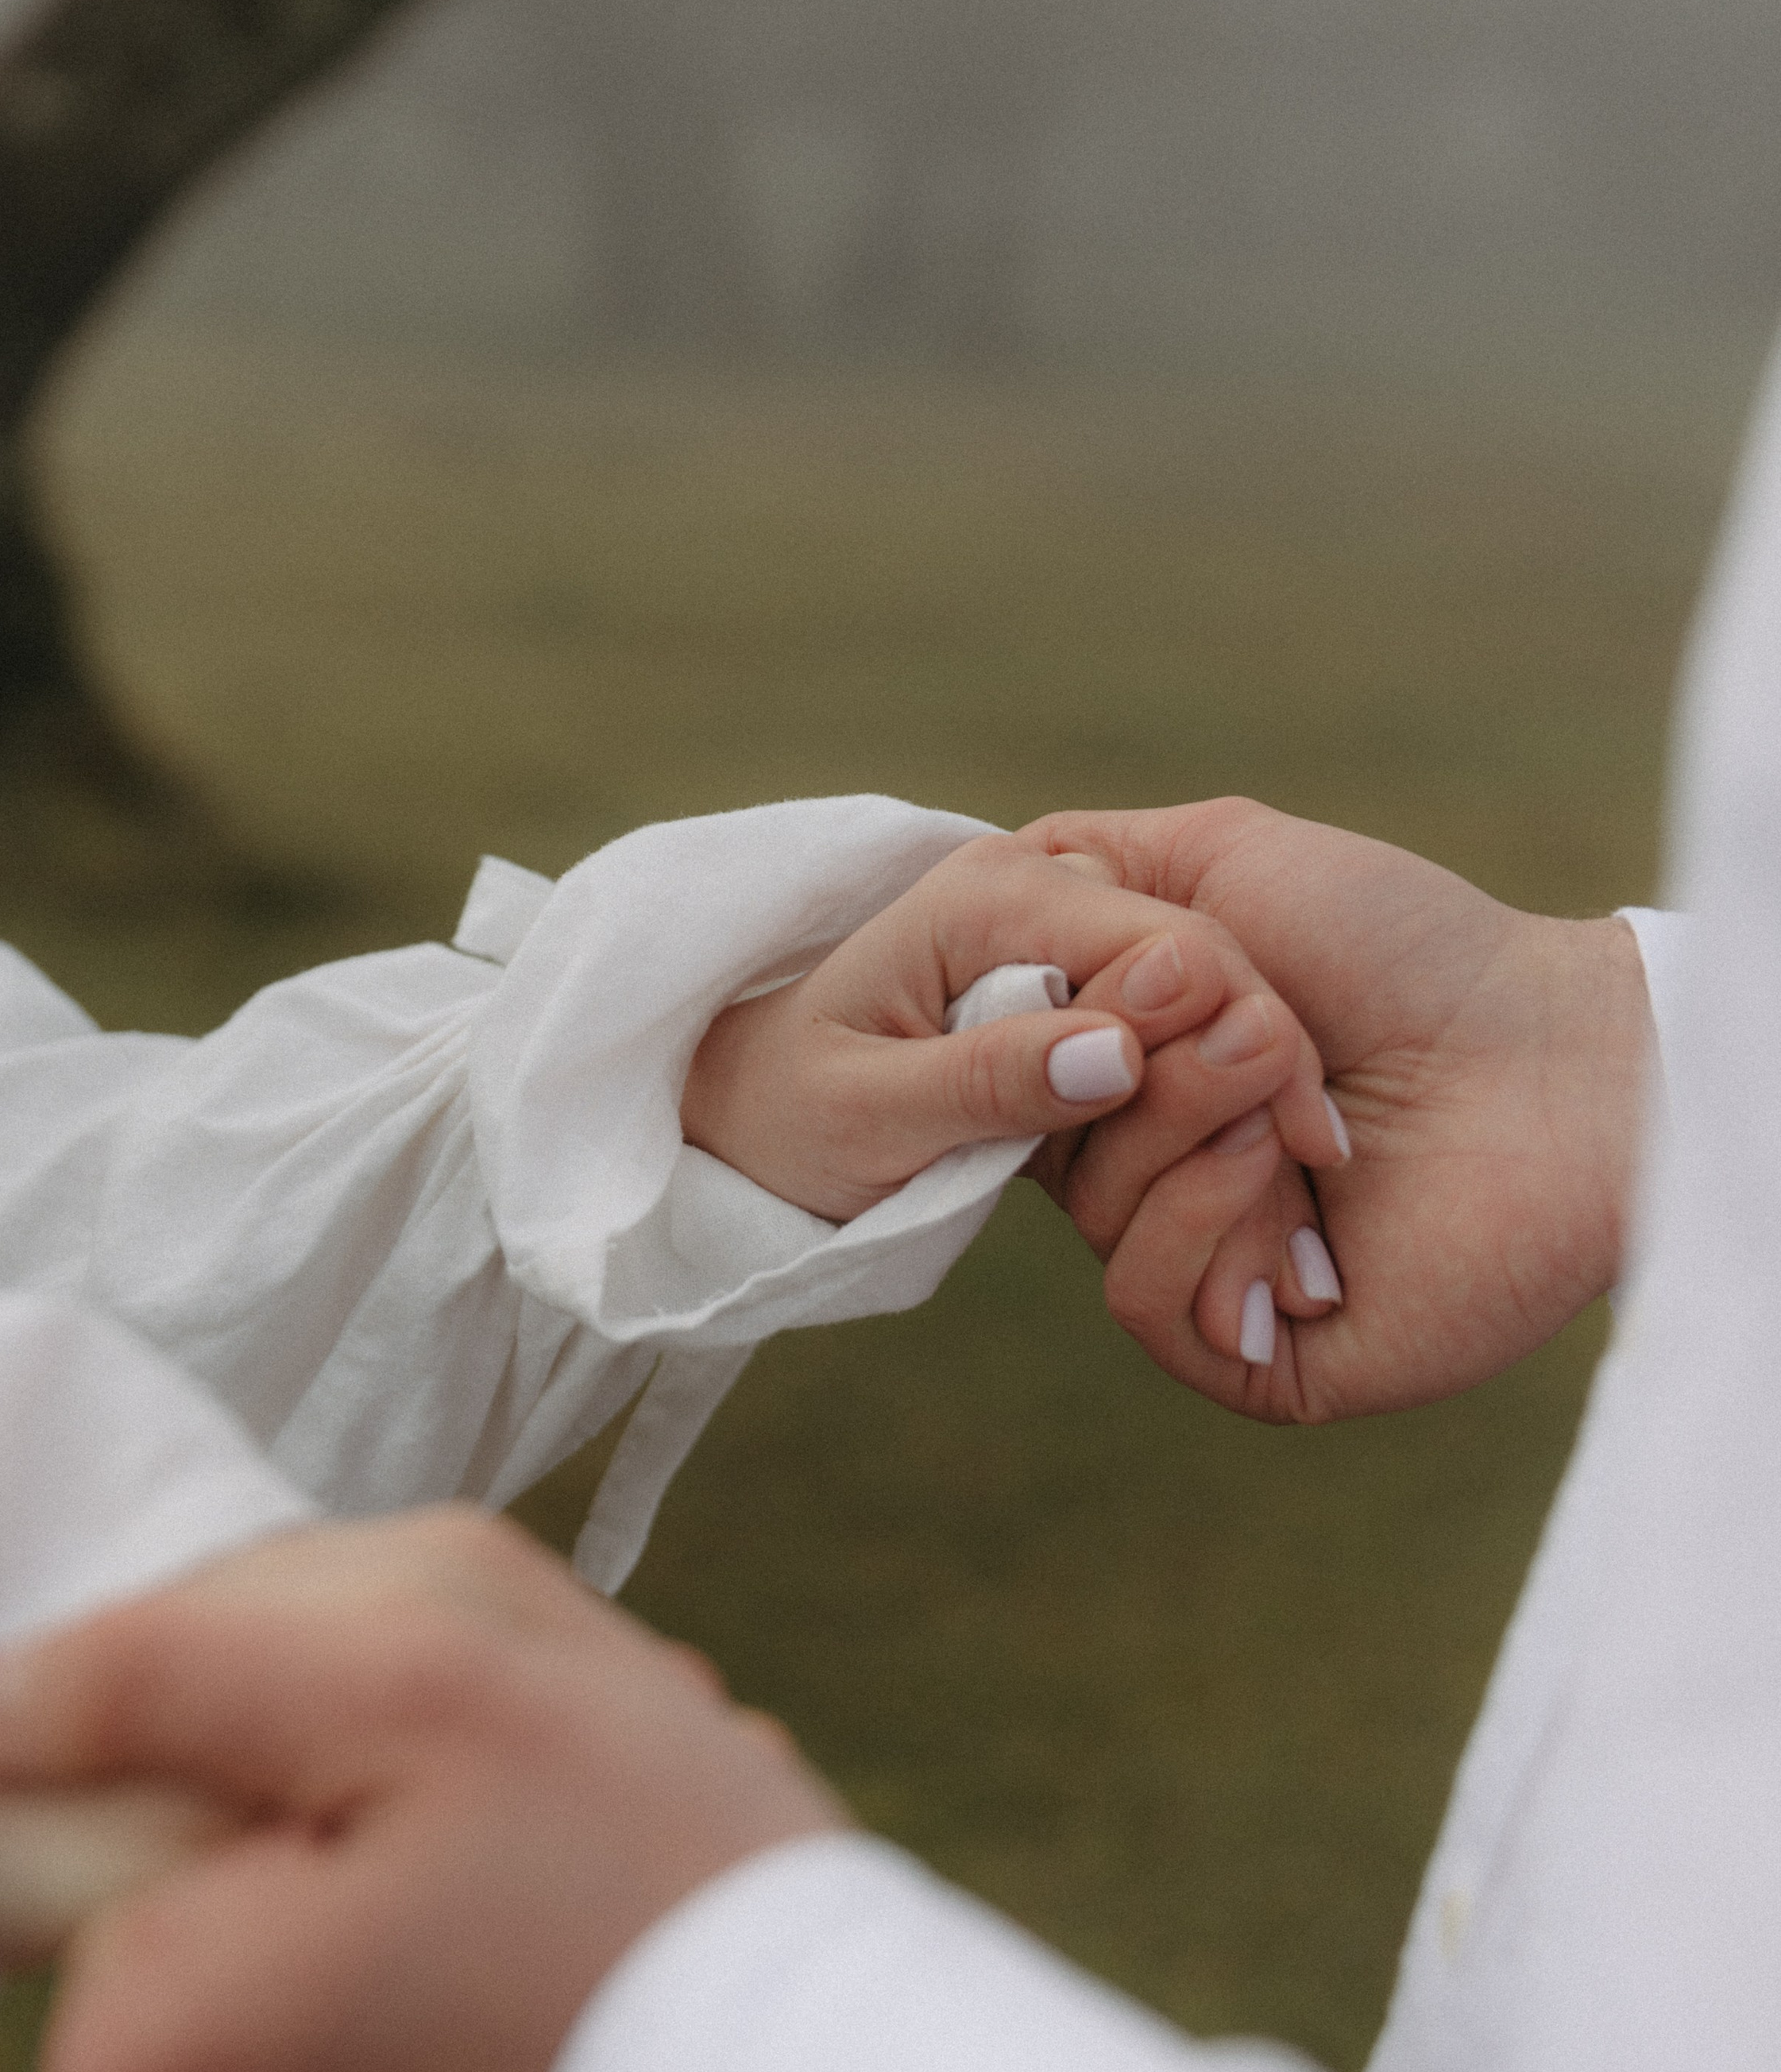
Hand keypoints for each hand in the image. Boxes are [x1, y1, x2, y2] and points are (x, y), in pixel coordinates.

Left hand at [0, 1508, 842, 2071]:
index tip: (421, 1784)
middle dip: (358, 1866)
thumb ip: (171, 1659)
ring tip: (591, 1959)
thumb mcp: (430, 1672)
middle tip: (539, 1852)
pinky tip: (600, 2062)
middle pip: (224, 1945)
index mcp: (145, 2052)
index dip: (275, 1768)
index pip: (124, 1830)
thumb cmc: (663, 1896)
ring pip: (322, 2051)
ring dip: (426, 1978)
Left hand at [681, 829, 1347, 1225]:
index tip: (1301, 1137)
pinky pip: (1174, 1027)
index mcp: (988, 895)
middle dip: (1267, 1060)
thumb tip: (1122, 1050)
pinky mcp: (1076, 986)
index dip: (1240, 1034)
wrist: (741, 1118)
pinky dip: (1220, 1093)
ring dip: (1257, 1085)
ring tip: (1317, 1181)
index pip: (1159, 942)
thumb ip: (992, 1081)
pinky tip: (1270, 1165)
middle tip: (1330, 1168)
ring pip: (1206, 994)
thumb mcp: (872, 1118)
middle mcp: (1038, 890)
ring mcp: (1062, 934)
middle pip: (1203, 959)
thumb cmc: (785, 1121)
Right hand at [1017, 800, 1653, 1421]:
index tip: (1134, 969)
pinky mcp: (1261, 1357)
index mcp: (1154, 1083)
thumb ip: (1087, 867)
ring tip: (1297, 1095)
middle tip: (1264, 1023)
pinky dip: (1201, 1222)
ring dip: (1188, 1136)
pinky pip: (1146, 1302)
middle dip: (1146, 1066)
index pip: (1022, 1073)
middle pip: (1052, 1143)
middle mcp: (1173, 1181)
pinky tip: (1290, 1176)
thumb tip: (984, 900)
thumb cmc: (1411, 949)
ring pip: (1094, 1221)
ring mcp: (1217, 1270)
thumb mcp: (1221, 860)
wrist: (1555, 1055)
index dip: (1057, 1023)